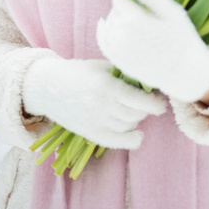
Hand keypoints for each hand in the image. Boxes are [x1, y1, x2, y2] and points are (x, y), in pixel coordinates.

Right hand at [22, 55, 167, 147]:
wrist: (47, 87)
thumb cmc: (77, 73)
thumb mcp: (100, 66)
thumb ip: (123, 73)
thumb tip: (147, 80)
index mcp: (106, 86)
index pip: (140, 100)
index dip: (155, 104)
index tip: (161, 103)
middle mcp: (102, 106)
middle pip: (136, 114)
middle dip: (145, 109)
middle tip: (144, 103)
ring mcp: (95, 122)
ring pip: (128, 126)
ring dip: (135, 119)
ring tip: (132, 111)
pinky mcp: (90, 133)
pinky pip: (117, 142)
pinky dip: (132, 141)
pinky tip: (138, 136)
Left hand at [94, 0, 208, 101]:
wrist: (185, 72)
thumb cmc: (182, 38)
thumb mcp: (173, 12)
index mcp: (135, 19)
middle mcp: (122, 35)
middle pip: (115, 10)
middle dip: (125, 6)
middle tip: (141, 8)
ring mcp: (118, 50)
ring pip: (108, 24)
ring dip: (117, 18)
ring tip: (132, 17)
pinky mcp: (118, 61)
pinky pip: (103, 42)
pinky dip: (103, 31)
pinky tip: (105, 25)